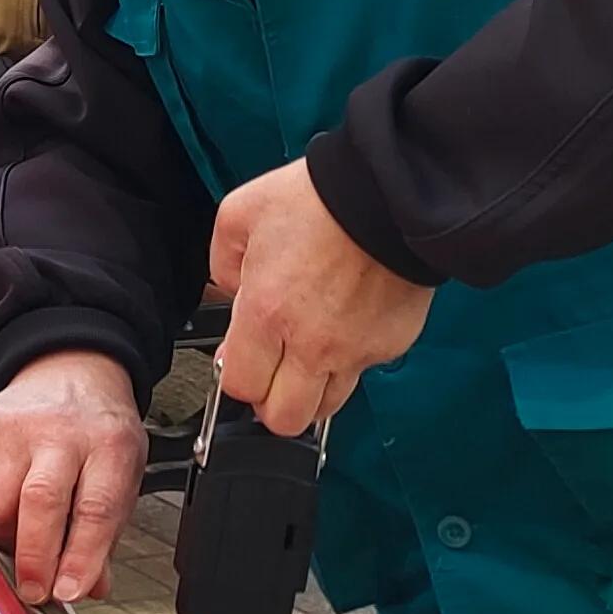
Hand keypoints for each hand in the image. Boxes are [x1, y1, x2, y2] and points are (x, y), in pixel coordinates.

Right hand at [0, 350, 149, 604]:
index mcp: (109, 445)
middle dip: (32, 558)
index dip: (80, 558)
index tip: (66, 592)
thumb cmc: (97, 432)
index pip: (95, 510)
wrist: (69, 370)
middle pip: (39, 503)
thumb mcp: (121, 475)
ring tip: (20, 543)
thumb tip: (87, 586)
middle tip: (32, 591)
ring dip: (4, 539)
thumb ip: (105, 533)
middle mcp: (60, 431)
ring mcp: (14, 426)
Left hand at [210, 160, 433, 438]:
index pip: (240, 386)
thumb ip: (222, 262)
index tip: (240, 361)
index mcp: (266, 313)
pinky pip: (363, 372)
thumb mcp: (240, 214)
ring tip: (308, 358)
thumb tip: (230, 290)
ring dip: (312, 393)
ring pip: (327, 408)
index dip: (236, 377)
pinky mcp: (390, 346)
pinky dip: (350, 361)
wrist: (389, 193)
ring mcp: (354, 351)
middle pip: (284, 419)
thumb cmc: (320, 200)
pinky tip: (345, 328)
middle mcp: (310, 343)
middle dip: (271, 405)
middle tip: (272, 376)